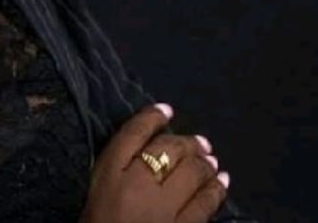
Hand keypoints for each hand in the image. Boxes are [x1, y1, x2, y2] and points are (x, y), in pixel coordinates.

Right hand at [78, 103, 229, 222]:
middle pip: (166, 150)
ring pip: (190, 173)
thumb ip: (115, 170)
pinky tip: (221, 180)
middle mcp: (135, 185)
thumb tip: (147, 146)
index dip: (151, 117)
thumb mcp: (96, 194)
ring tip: (210, 158)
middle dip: (185, 142)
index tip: (165, 109)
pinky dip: (215, 188)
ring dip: (203, 162)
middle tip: (198, 141)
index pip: (132, 134)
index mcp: (107, 175)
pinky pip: (204, 204)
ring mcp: (161, 209)